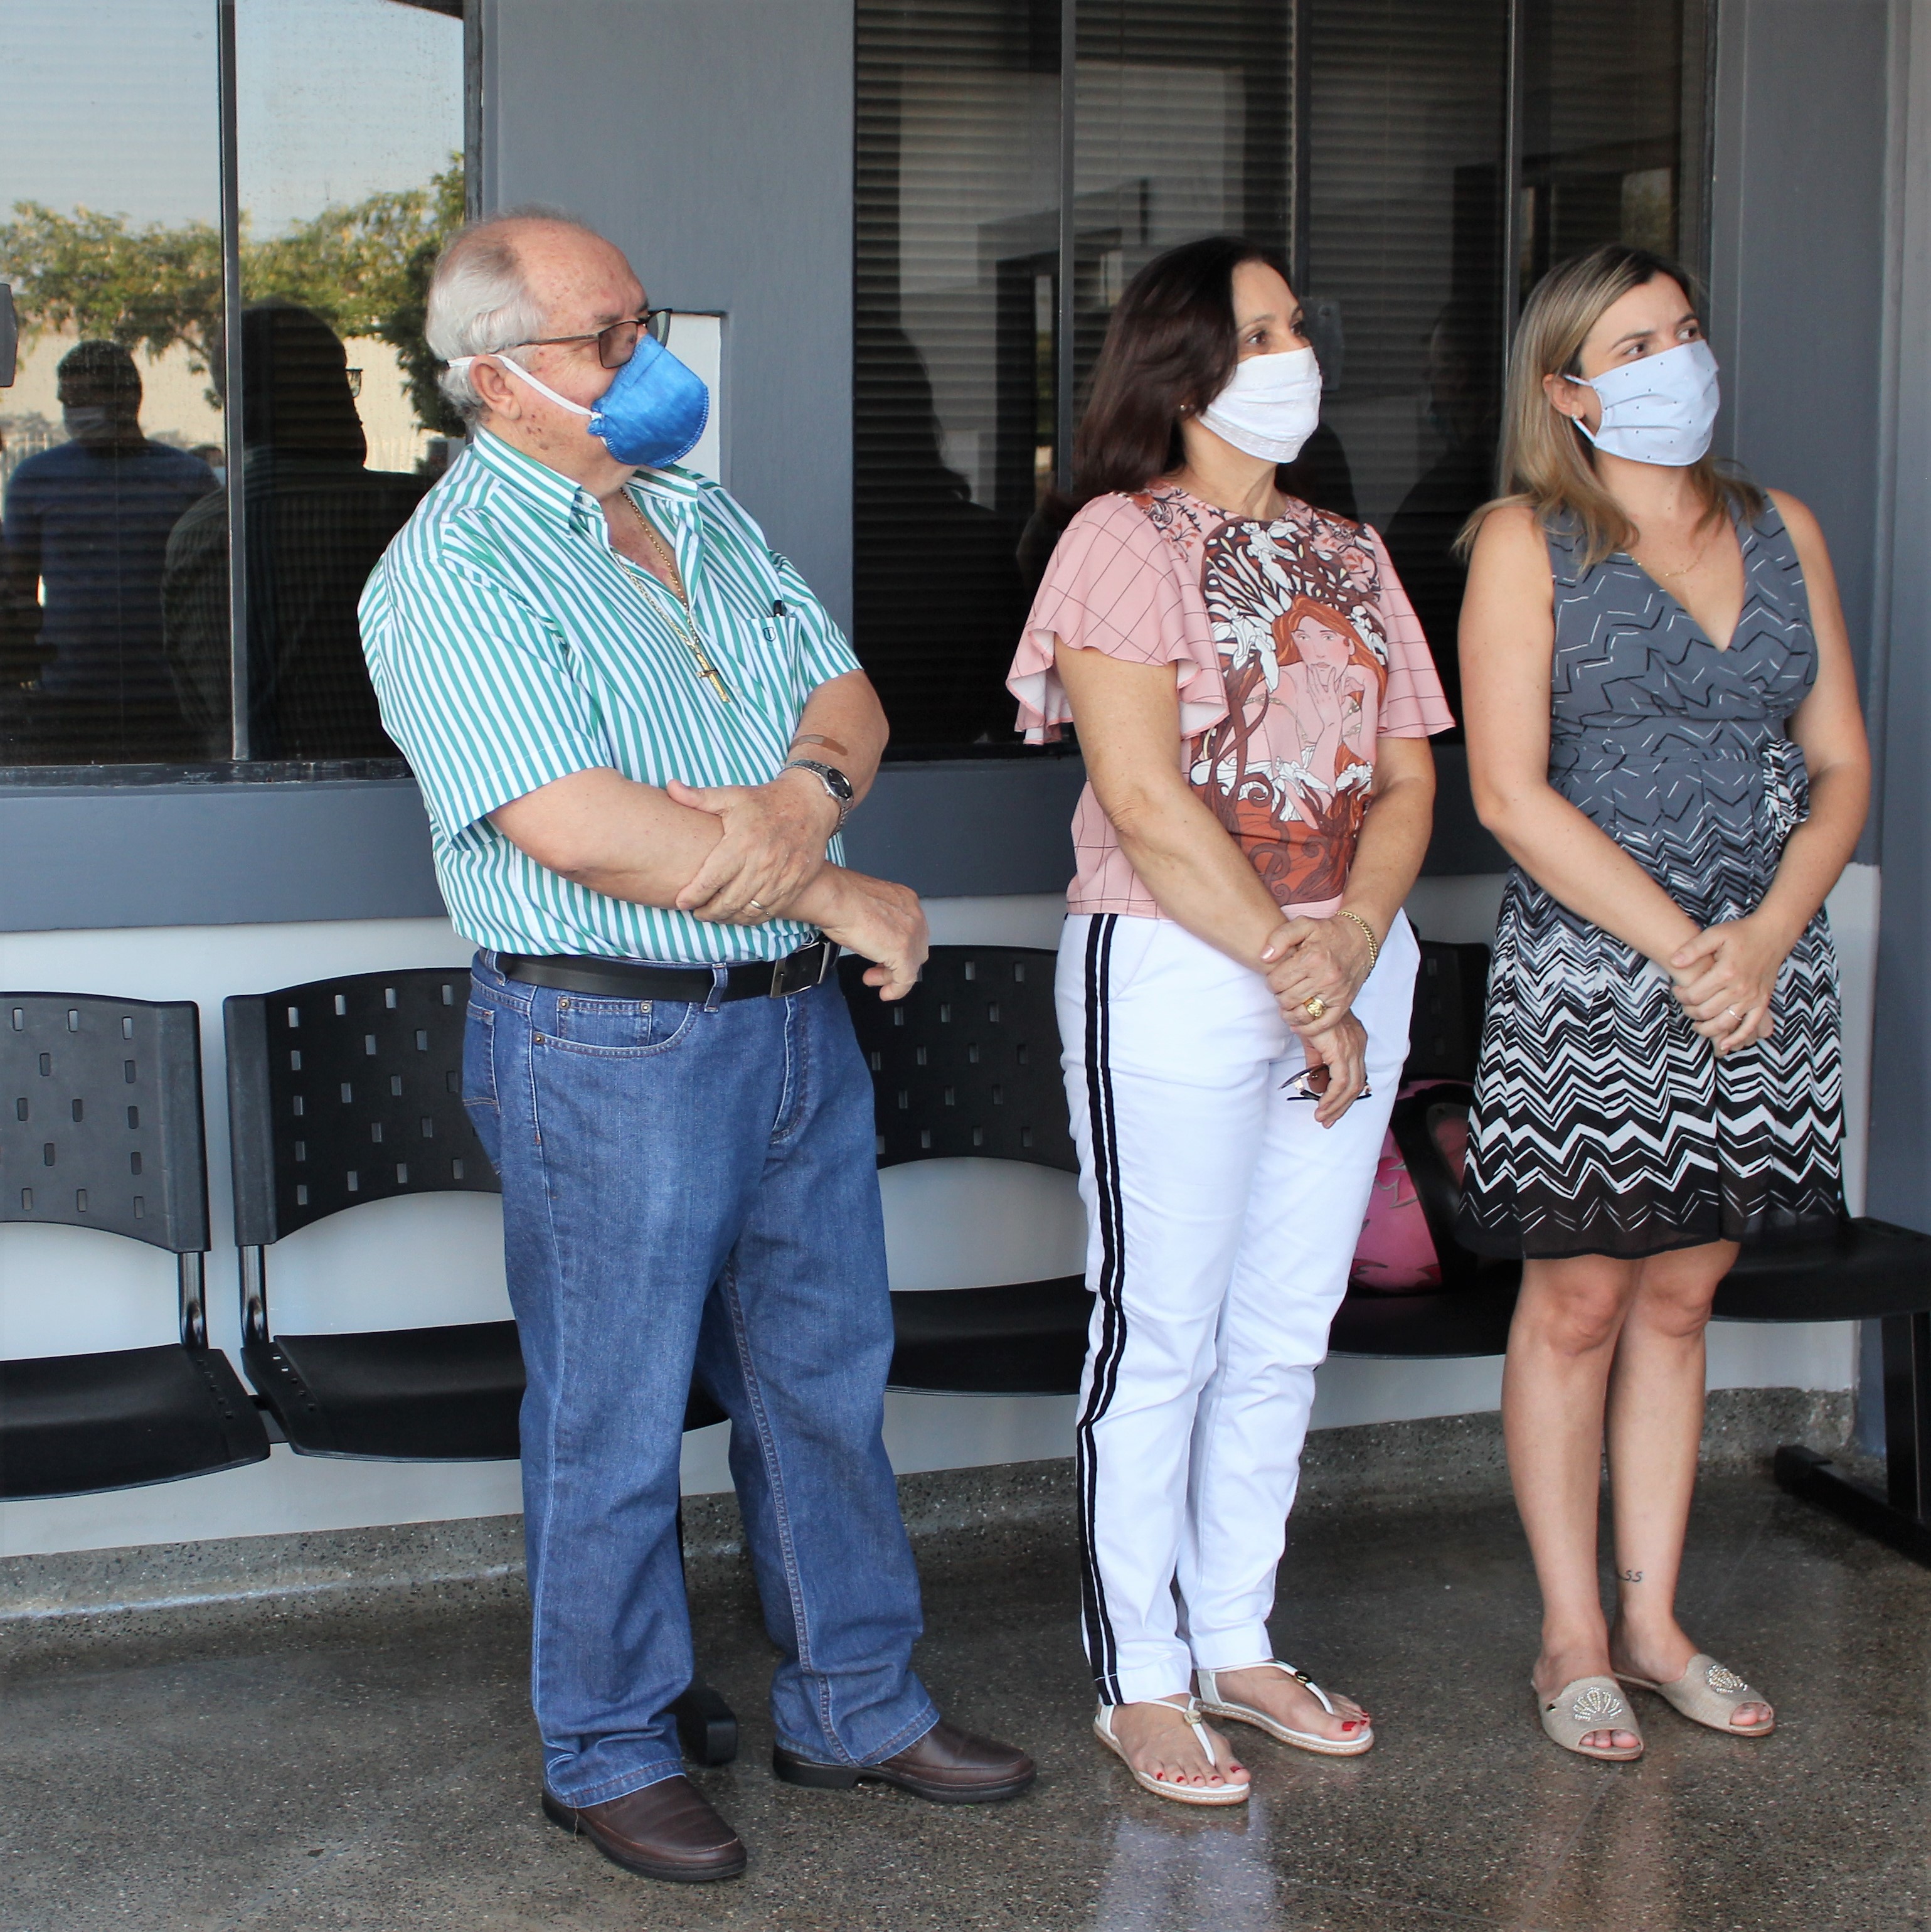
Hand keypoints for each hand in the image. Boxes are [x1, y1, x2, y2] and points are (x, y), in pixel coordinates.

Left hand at [668, 769, 840, 923]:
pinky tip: (740, 915)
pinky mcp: (795, 884)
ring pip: (749, 910)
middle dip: (708, 912)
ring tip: (716, 915)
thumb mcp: (732, 795)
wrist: (810, 804)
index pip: (711, 880)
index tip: (681, 902)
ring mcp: (780, 877)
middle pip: (728, 901)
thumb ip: (699, 797)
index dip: (693, 896)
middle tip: (697, 912)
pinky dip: (752, 918)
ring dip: (728, 918)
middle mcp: (762, 863)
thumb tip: (670, 787)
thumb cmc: (765, 801)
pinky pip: (770, 911)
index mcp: (741, 843)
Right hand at [806, 868, 929, 1000]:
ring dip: (892, 976)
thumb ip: (876, 921)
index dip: (898, 946)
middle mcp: (913, 915)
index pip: (911, 931)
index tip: (884, 955)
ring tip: (873, 979)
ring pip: (912, 964)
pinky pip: (906, 979)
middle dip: (897, 962)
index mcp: (905, 901)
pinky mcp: (903, 952)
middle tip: (877, 969)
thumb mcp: (865, 908)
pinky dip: (897, 990)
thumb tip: (870, 936)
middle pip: (916, 948)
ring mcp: (911, 934)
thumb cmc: (840, 898)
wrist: (835, 898)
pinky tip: (886, 993)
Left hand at [1262, 914, 1375, 1033]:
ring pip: (1301, 1014)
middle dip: (1279, 996)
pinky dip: (1307, 1028)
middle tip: (1282, 989)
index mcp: (1312, 958)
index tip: (1275, 978)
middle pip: (1286, 999)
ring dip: (1289, 1013)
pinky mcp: (1344, 1003)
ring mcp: (1336, 992)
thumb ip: (1280, 937)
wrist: (1360, 939)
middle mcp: (1325, 977)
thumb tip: (1264, 957)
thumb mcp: (1303, 924)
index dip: (1270, 981)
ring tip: (1288, 1004)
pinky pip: (1322, 1024)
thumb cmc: (1328, 932)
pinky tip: (1297, 1024)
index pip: (1276, 982)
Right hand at [1298, 1014, 1368, 1127]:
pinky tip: (1321, 1106)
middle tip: (1328, 1120)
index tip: (1332, 1110)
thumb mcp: (1314, 1043)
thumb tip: (1315, 1086)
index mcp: (1355, 1042)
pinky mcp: (1342, 1052)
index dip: (1345, 1096)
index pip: (1356, 1076)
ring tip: (1322, 1117)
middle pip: (1357, 1085)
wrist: (1304, 1002)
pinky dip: (1332, 1098)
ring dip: (1336, 1106)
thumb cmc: (1307, 1016)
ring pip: (1352, 1087)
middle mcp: (1358, 1046)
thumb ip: (1316, 1063)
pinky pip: (1341, 1083)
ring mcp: (1353, 1049)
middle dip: (1342, 1106)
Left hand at [1669, 915, 1788, 1054]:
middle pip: (1706, 1012)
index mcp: (1726, 972)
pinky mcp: (1762, 1002)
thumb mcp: (1715, 934)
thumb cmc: (1741, 933)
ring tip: (1696, 1022)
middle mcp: (1740, 988)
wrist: (1773, 934)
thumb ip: (1693, 948)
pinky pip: (1749, 1026)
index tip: (1677, 990)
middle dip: (1689, 1011)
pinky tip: (1723, 1045)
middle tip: (1685, 1004)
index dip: (1680, 996)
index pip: (1694, 995)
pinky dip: (1736, 1038)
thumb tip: (1674, 961)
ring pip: (1724, 1024)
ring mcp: (1753, 998)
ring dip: (1705, 1028)